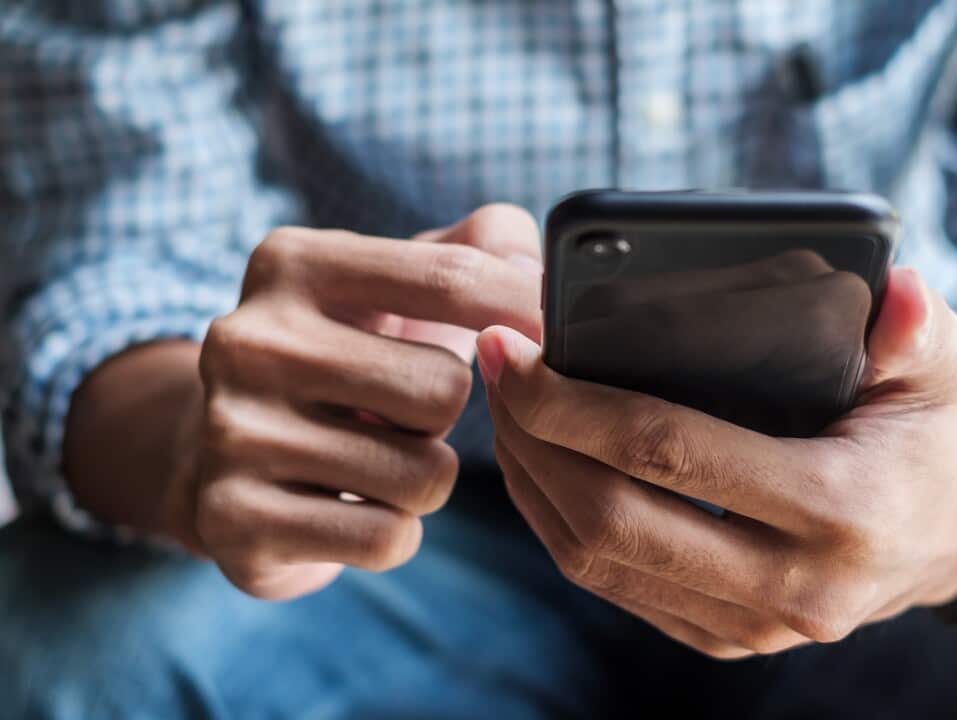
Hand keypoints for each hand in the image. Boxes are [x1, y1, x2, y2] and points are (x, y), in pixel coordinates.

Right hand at [181, 204, 542, 598]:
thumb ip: (478, 247)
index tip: (558, 335)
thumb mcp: (395, 284)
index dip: (525, 311)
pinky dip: (394, 532)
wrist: (217, 451)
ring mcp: (231, 431)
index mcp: (293, 262)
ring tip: (375, 458)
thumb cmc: (347, 356)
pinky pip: (386, 538)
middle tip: (402, 414)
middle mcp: (248, 339)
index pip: (451, 278)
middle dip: (447, 415)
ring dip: (425, 479)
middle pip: (445, 390)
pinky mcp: (232, 519)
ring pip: (424, 475)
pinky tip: (353, 506)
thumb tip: (534, 263)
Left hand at [479, 267, 956, 657]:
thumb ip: (917, 326)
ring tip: (505, 407)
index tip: (518, 349)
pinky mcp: (722, 638)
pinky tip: (539, 462)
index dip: (576, 403)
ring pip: (597, 563)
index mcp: (841, 510)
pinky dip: (557, 523)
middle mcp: (793, 587)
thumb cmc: (924, 431)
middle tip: (496, 368)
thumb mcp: (939, 366)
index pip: (672, 453)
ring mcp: (752, 627)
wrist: (942, 532)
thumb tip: (892, 290)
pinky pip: (612, 587)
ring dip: (532, 482)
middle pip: (613, 520)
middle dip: (534, 440)